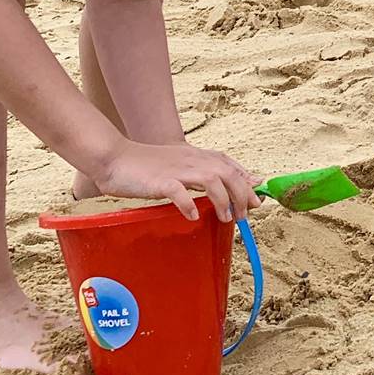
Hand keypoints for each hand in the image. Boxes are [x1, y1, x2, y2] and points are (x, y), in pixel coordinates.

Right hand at [93, 139, 257, 222]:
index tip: (258, 199)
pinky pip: (179, 192)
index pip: (231, 165)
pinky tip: (193, 217)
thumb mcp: (180, 163)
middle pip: (228, 173)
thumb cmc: (147, 165)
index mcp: (197, 156)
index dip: (247, 182)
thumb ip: (201, 170)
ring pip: (211, 180)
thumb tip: (224, 182)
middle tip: (245, 215)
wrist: (115, 158)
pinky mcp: (159, 181)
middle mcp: (192, 160)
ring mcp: (176, 170)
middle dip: (242, 194)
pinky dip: (189, 204)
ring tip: (227, 218)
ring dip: (223, 200)